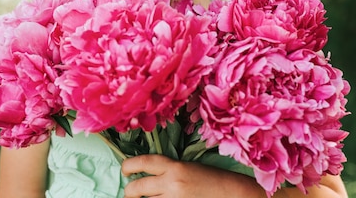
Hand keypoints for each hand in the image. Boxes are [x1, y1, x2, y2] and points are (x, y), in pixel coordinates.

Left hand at [121, 154, 263, 197]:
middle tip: (129, 194)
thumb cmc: (210, 179)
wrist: (230, 193)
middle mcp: (171, 182)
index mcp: (174, 166)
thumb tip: (146, 176)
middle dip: (129, 192)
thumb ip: (167, 170)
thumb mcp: (186, 167)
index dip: (129, 165)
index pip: (144, 162)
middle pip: (137, 188)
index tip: (124, 169)